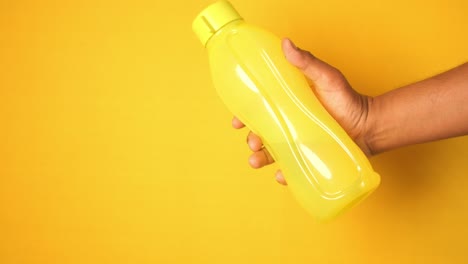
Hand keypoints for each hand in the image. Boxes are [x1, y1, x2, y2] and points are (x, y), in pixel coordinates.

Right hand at [233, 38, 372, 184]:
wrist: (369, 125)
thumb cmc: (348, 99)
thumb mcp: (326, 78)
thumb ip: (307, 63)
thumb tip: (286, 43)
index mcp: (287, 105)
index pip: (259, 110)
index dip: (244, 116)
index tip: (236, 122)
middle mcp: (289, 125)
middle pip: (260, 134)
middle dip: (251, 139)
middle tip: (253, 141)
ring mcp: (297, 143)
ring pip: (270, 153)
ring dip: (259, 158)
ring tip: (256, 160)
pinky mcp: (307, 159)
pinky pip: (290, 170)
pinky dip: (283, 174)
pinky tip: (281, 175)